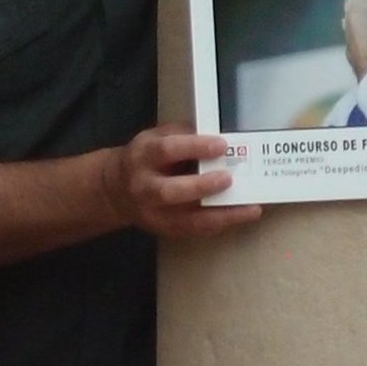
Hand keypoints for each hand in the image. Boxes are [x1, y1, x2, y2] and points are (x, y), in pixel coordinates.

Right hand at [108, 128, 262, 238]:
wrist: (116, 190)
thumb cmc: (144, 158)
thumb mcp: (154, 137)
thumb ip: (181, 135)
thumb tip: (217, 136)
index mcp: (142, 156)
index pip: (167, 151)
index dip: (194, 147)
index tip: (222, 145)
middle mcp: (144, 187)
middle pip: (171, 191)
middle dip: (203, 186)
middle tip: (230, 178)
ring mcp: (153, 213)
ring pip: (187, 220)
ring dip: (221, 215)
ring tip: (250, 208)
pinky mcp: (164, 230)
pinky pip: (195, 230)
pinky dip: (220, 224)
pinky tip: (240, 216)